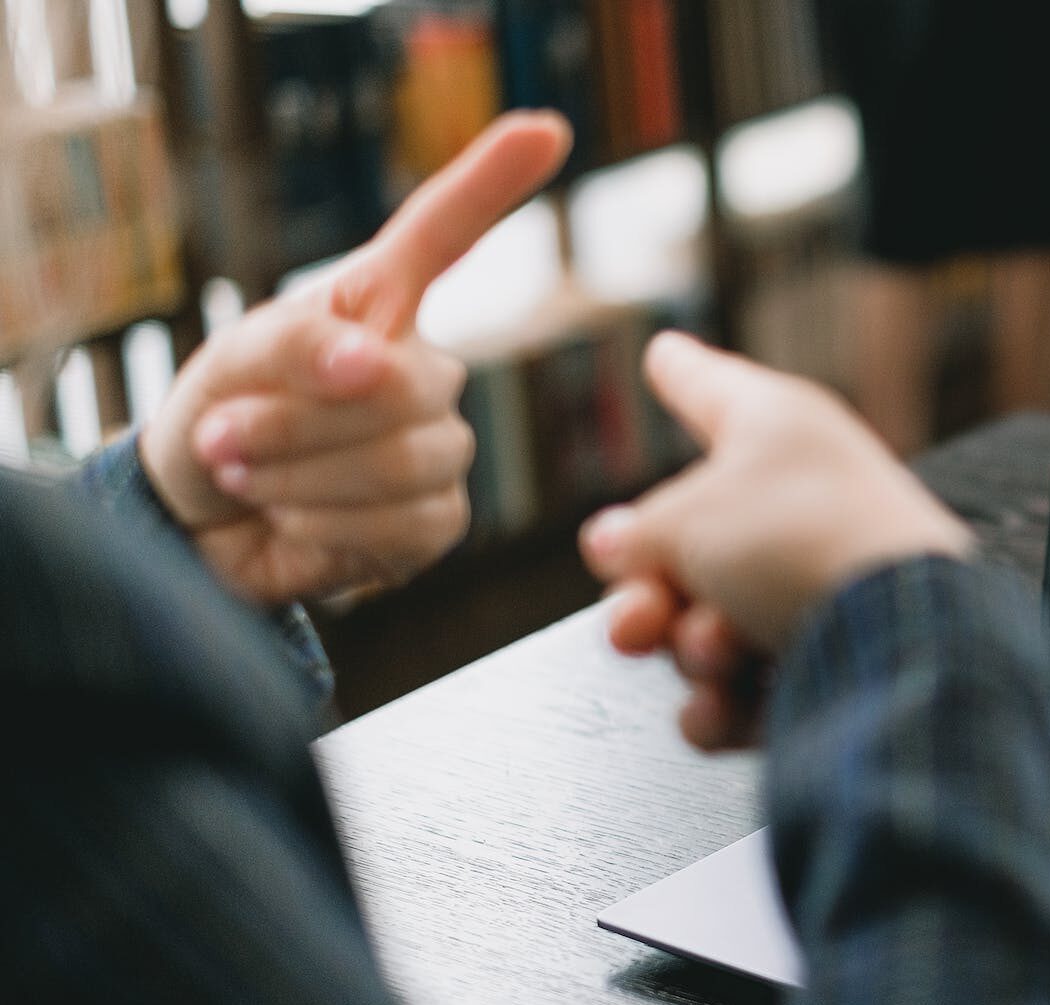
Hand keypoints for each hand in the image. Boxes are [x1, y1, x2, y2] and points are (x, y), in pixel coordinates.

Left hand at [140, 111, 571, 604]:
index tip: (545, 129)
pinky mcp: (436, 521)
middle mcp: (423, 371)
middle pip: (409, 384)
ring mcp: (438, 447)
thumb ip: (296, 343)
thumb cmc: (221, 418)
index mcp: (378, 306)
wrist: (202, 524)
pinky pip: (402, 523)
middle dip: (301, 421)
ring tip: (246, 476)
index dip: (491, 183)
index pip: (443, 235)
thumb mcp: (233, 360)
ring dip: (299, 476)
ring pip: (406, 460)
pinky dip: (324, 527)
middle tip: (226, 435)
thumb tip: (371, 361)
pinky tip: (292, 518)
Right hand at [580, 333, 974, 750]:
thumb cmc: (804, 544)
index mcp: (778, 431)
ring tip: (716, 650)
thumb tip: (618, 546)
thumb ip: (639, 532)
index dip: (681, 373)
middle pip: (689, 545)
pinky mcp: (831, 665)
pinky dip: (727, 705)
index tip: (666, 354)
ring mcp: (818, 585)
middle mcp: (801, 501)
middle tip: (638, 618)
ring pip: (708, 625)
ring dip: (693, 651)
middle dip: (648, 594)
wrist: (900, 642)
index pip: (712, 389)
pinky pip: (745, 690)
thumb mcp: (686, 518)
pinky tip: (723, 706)